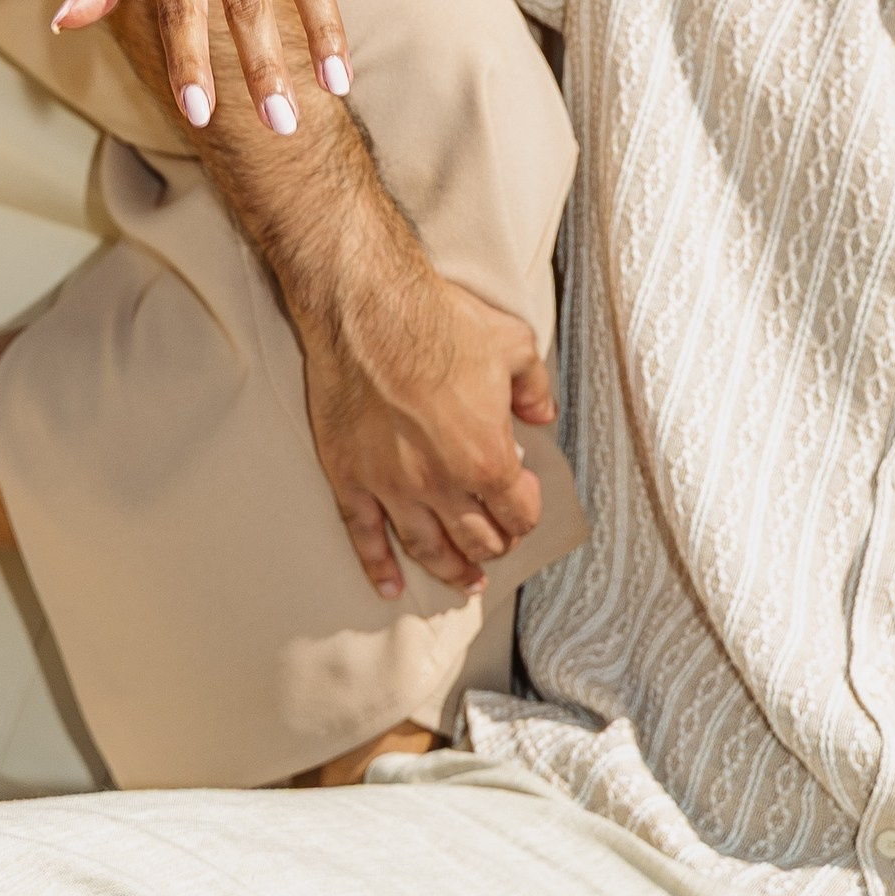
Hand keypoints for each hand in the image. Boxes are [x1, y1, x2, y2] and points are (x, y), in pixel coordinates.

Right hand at [302, 270, 556, 599]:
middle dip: (493, 546)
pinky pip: (364, 536)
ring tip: (462, 581)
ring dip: (449, 570)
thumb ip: (534, 386)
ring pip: (426, 548)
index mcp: (485, 457)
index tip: (523, 499)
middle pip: (476, 539)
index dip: (526, 511)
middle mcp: (441, 483)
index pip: (517, 511)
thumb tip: (543, 412)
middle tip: (496, 545)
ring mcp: (392, 486)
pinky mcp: (351, 478)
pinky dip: (377, 567)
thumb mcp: (512, 345)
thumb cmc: (438, 321)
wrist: (366, 308)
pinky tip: (389, 586)